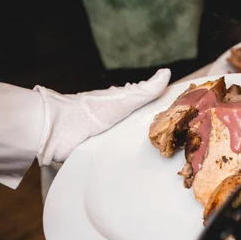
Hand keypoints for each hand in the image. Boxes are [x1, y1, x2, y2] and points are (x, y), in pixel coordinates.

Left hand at [35, 68, 170, 164]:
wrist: (58, 132)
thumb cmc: (90, 111)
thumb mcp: (123, 99)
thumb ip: (145, 90)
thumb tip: (167, 72)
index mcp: (122, 103)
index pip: (147, 104)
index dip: (163, 109)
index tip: (181, 117)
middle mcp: (116, 119)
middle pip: (140, 125)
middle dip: (155, 132)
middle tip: (176, 142)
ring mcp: (108, 137)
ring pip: (131, 142)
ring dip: (143, 149)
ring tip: (164, 158)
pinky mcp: (100, 154)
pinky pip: (119, 157)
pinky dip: (129, 160)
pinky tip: (141, 166)